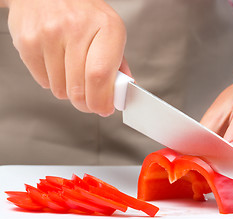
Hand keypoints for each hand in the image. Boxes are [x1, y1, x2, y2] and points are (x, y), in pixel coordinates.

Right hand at [6, 0, 130, 115]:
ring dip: (68, 90)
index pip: (100, 76)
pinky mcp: (28, 42)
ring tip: (71, 70)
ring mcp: (49, 34)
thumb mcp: (109, 30)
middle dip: (86, 103)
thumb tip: (122, 91)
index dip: (102, 100)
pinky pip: (43, 82)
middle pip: (79, 88)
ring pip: (61, 90)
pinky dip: (52, 80)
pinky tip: (56, 63)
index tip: (104, 109)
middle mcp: (76, 28)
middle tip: (89, 99)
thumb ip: (118, 63)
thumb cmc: (83, 12)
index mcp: (106, 27)